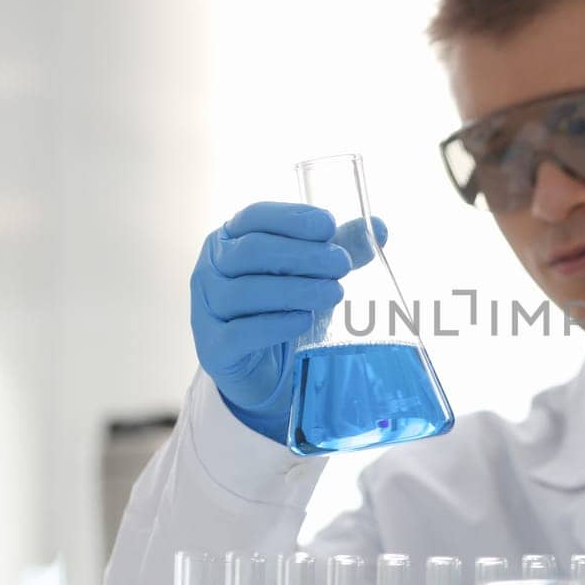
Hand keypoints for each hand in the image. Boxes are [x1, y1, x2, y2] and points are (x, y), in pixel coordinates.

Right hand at [190, 202, 384, 441]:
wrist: (257, 368)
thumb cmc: (280, 307)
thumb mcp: (309, 274)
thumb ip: (339, 248)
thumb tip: (378, 227)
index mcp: (230, 239)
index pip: (255, 216)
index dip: (291, 218)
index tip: (329, 226)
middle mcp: (210, 269)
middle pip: (252, 252)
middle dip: (302, 255)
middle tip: (342, 265)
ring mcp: (206, 309)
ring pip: (246, 291)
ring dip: (295, 290)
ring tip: (335, 293)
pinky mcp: (213, 348)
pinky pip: (240, 333)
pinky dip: (275, 325)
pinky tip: (305, 320)